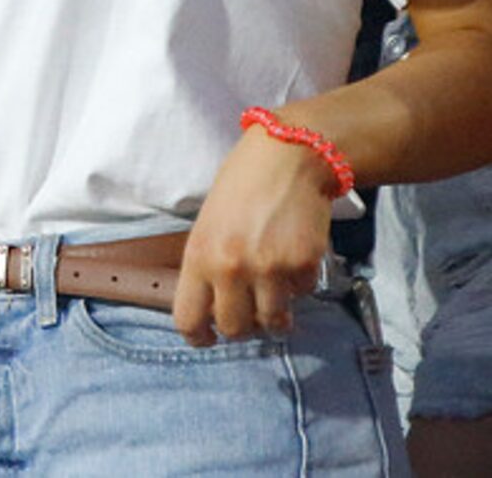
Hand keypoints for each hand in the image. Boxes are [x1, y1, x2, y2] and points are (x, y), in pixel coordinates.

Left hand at [173, 125, 335, 345]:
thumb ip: (207, 265)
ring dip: (275, 316)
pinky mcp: (303, 264)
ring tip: (277, 297)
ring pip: (272, 322)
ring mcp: (270, 269)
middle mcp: (232, 268)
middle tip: (250, 312)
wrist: (289, 155)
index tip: (209, 337)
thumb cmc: (243, 183)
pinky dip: (299, 285)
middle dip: (243, 326)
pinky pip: (301, 295)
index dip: (199, 336)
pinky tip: (295, 260)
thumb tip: (212, 307)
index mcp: (200, 255)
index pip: (188, 319)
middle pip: (234, 329)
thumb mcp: (208, 222)